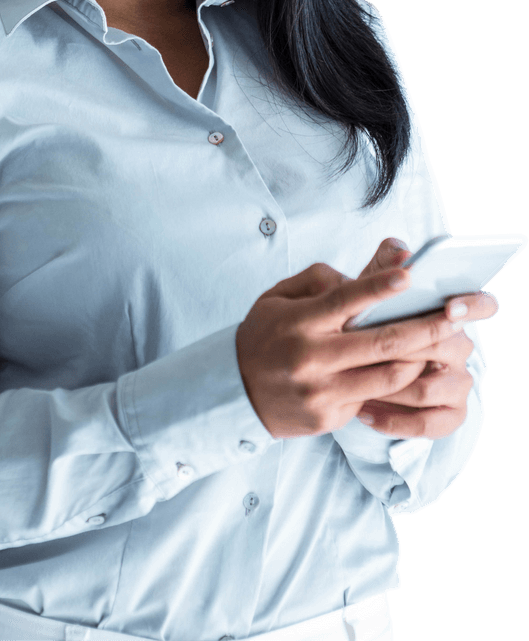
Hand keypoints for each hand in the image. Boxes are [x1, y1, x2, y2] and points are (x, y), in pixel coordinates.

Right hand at [235, 239, 471, 438]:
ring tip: (445, 342)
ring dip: (422, 358)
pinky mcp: (329, 417)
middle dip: (425, 327)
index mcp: (297, 322)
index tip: (408, 275)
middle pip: (380, 343)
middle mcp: (310, 358)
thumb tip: (366, 270)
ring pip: (388, 376)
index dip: (377, 287)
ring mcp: (321, 392)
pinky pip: (375, 398)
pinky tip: (417, 369)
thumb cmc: (263, 335)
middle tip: (455, 314)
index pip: (343, 301)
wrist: (233, 391)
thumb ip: (321, 280)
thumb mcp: (279, 297)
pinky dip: (398, 383)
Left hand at [354, 241, 499, 438]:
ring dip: (392, 387)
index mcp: (454, 313)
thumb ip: (385, 265)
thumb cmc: (371, 318)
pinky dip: (394, 419)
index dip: (471, 306)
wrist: (356, 367)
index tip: (450, 308)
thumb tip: (401, 252)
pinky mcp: (449, 415)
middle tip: (372, 349)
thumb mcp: (373, 288)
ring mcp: (459, 383)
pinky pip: (428, 423)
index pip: (481, 305)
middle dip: (407, 349)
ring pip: (430, 388)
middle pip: (445, 348)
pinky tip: (364, 413)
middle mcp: (462, 347)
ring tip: (357, 382)